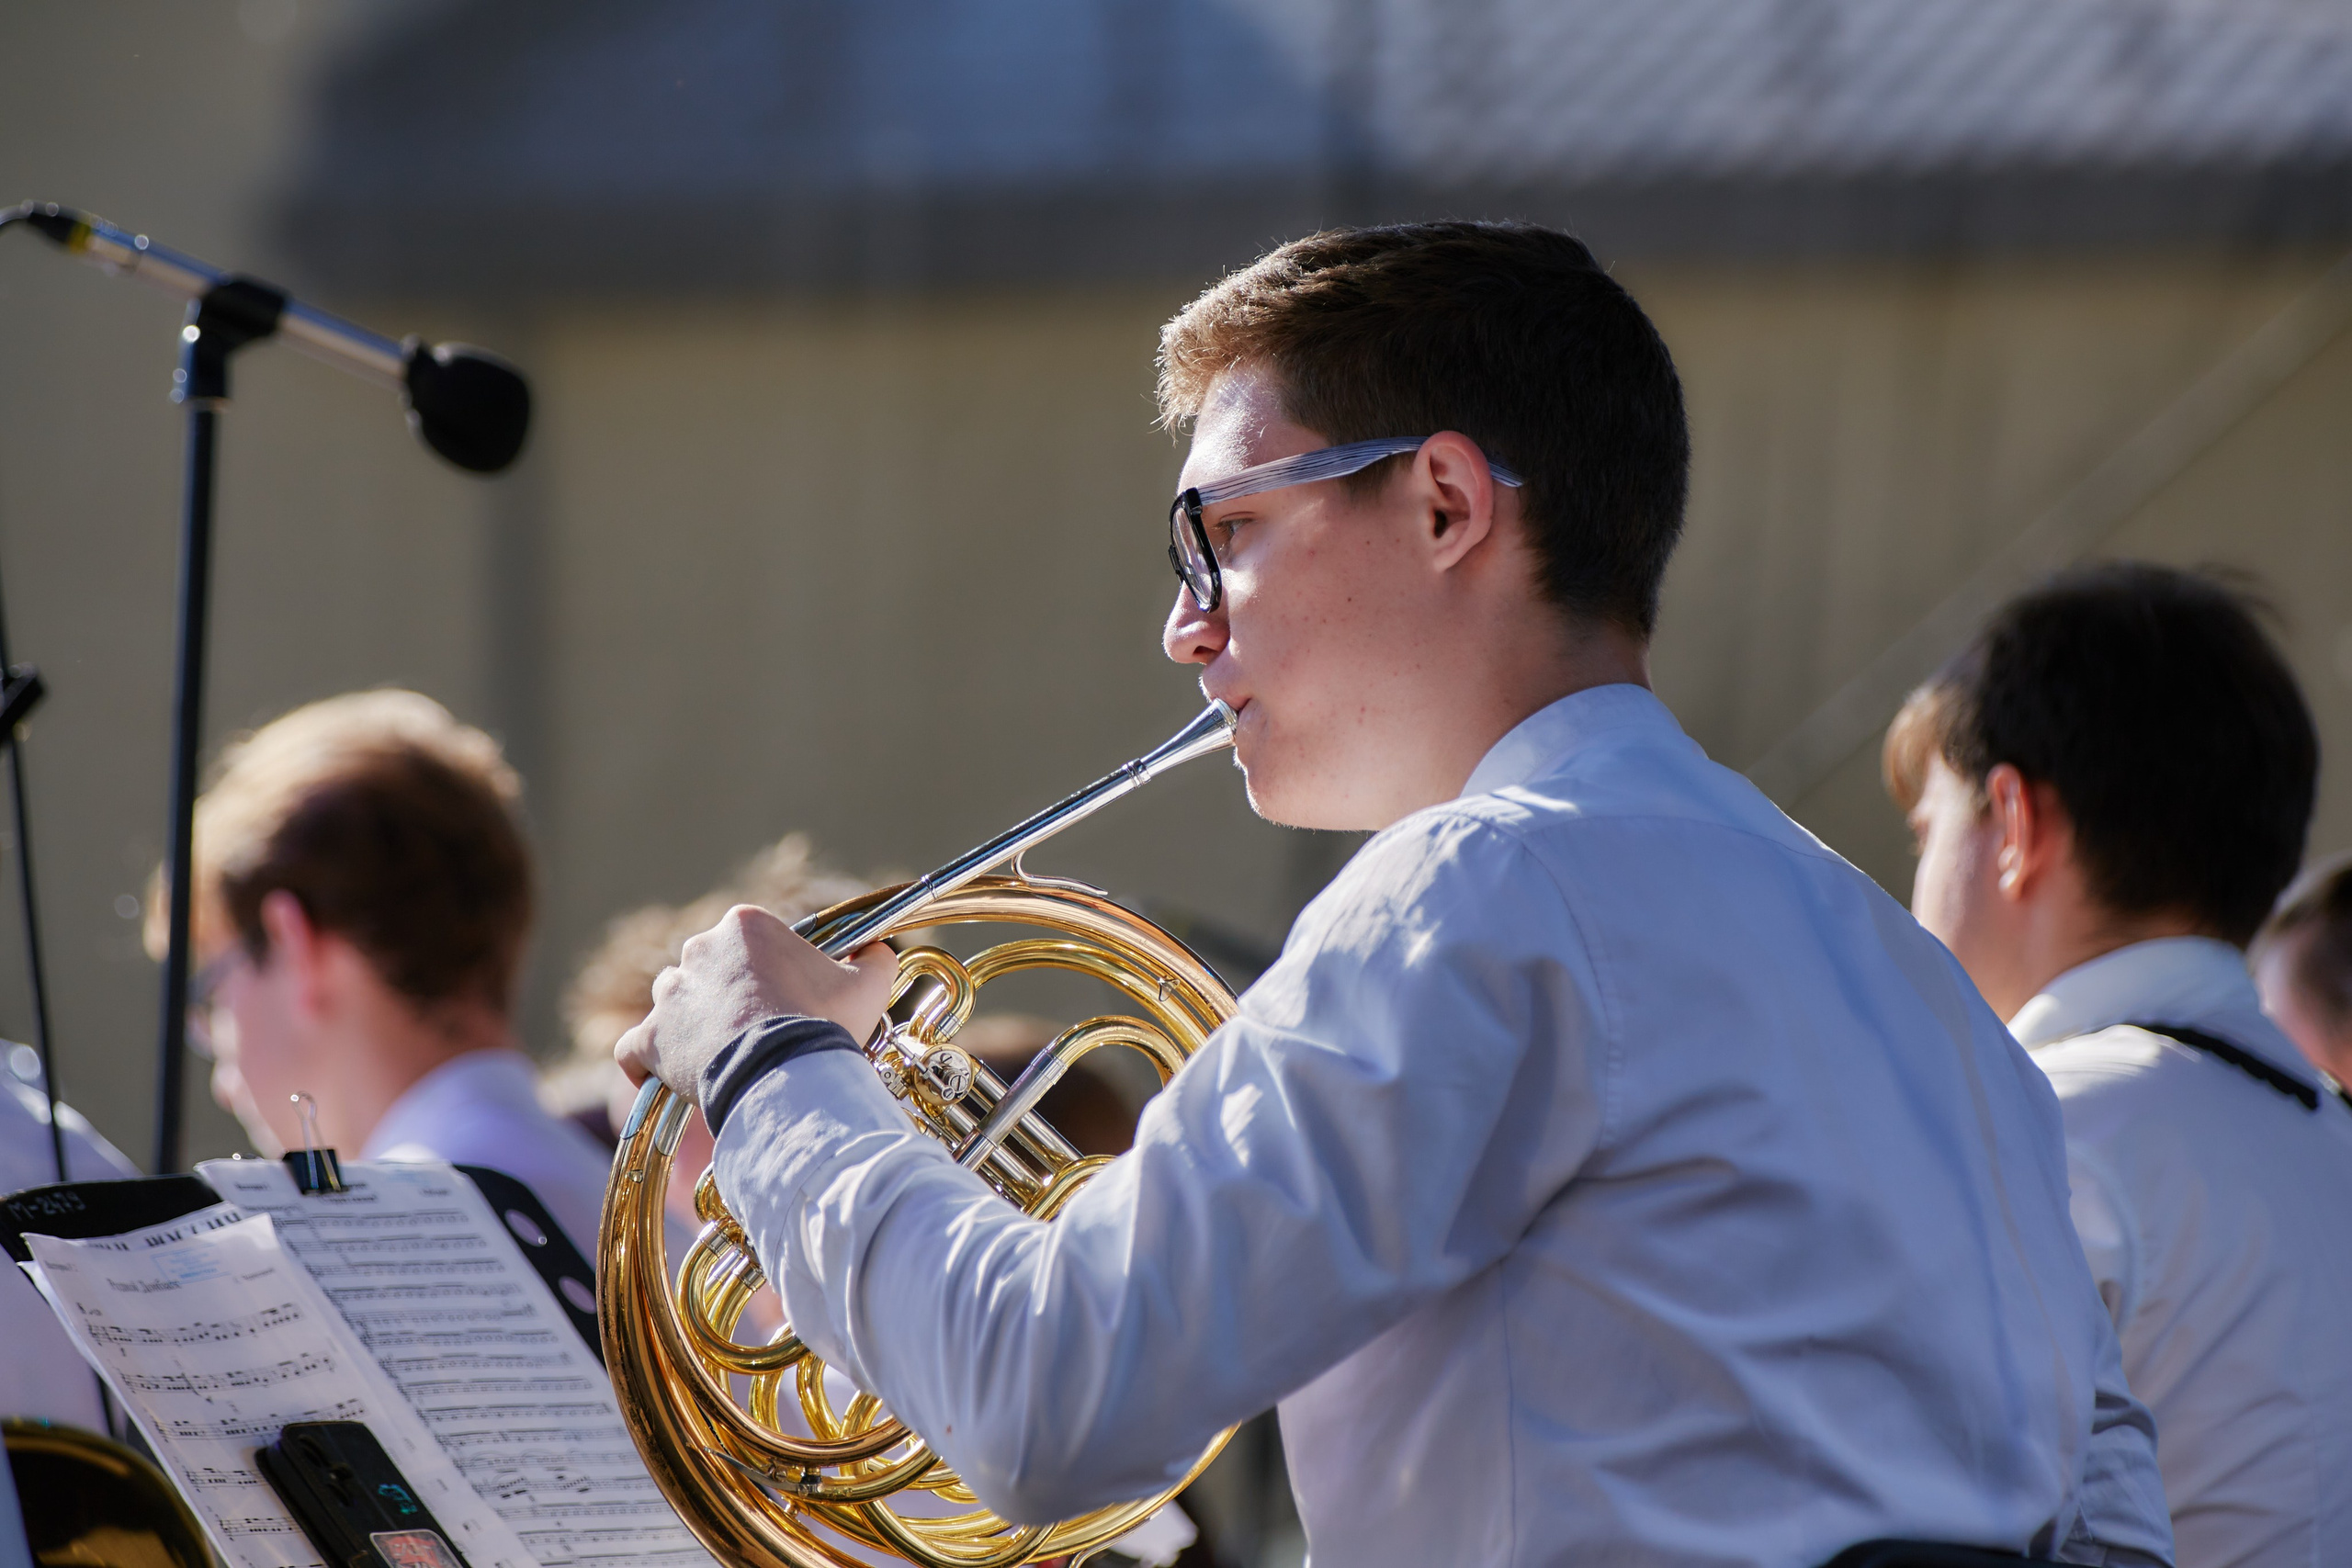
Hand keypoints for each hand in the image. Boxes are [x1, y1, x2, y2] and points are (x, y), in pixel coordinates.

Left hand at [614, 904, 897, 1107]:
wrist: (787, 1075)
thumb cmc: (824, 1025)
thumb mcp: (868, 985)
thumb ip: (874, 958)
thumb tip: (876, 950)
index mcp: (745, 925)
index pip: (747, 943)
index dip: (766, 974)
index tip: (783, 1002)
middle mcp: (699, 948)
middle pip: (708, 969)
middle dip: (727, 997)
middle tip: (756, 1032)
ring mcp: (669, 994)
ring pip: (673, 1003)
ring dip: (689, 1025)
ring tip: (719, 1056)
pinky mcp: (649, 1037)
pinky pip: (634, 1047)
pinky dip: (645, 1060)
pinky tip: (662, 1073)